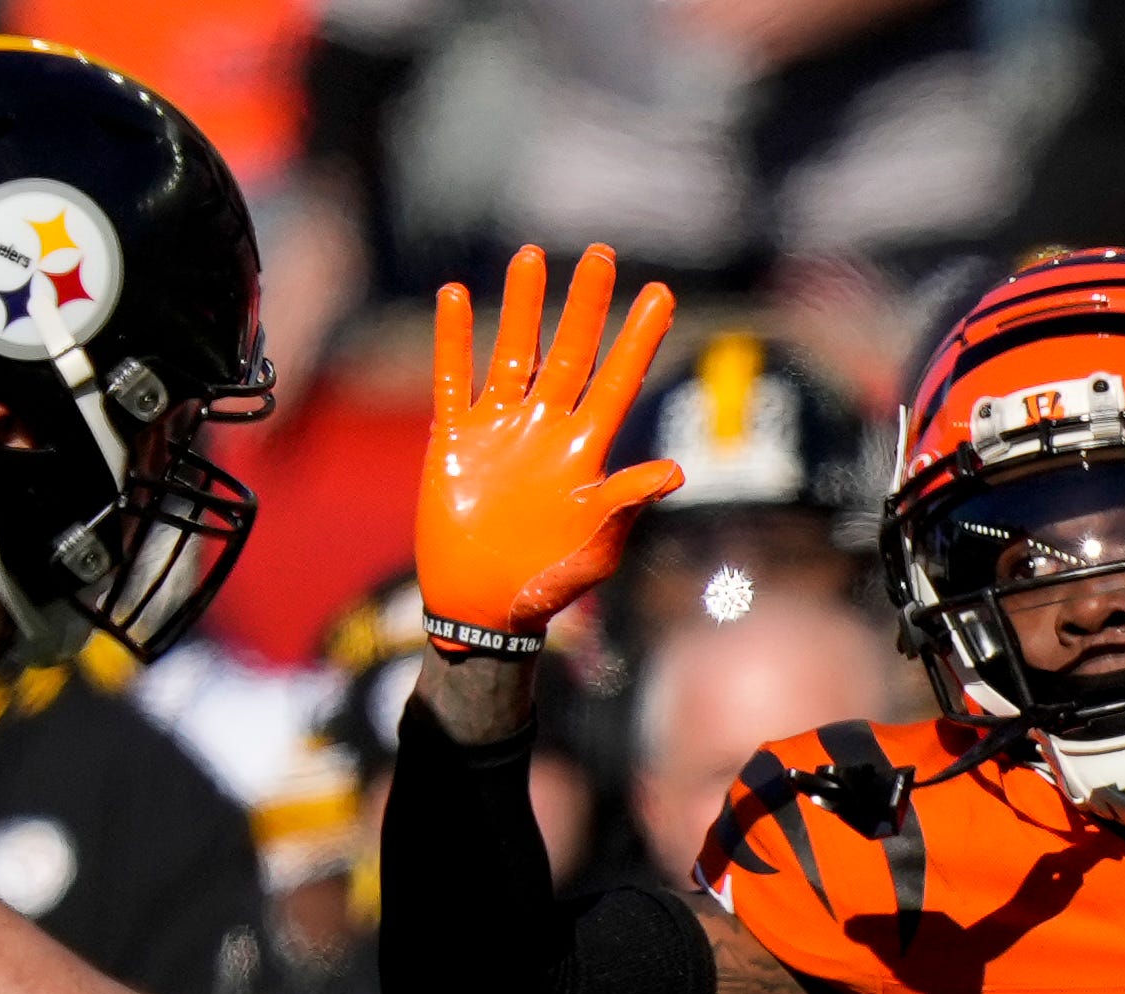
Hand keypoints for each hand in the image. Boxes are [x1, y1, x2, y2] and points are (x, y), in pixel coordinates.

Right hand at [418, 244, 679, 642]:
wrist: (483, 608)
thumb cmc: (547, 584)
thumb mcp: (595, 548)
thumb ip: (626, 505)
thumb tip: (673, 472)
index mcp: (584, 450)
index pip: (618, 382)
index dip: (639, 339)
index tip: (661, 294)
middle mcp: (546, 429)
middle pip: (570, 353)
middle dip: (586, 305)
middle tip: (603, 254)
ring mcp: (499, 430)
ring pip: (512, 353)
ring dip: (521, 307)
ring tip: (531, 256)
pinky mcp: (454, 441)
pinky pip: (453, 380)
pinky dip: (451, 341)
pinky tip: (454, 296)